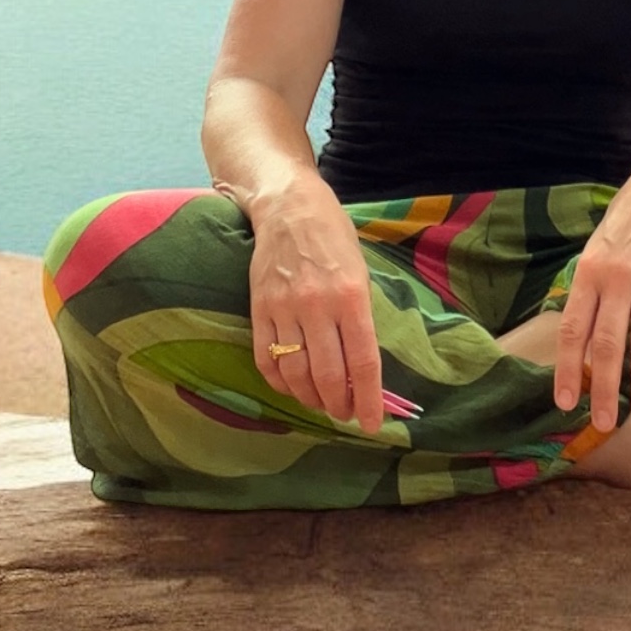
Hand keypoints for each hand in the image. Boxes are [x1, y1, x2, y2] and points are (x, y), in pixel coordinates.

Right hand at [246, 178, 383, 434]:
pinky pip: (266, 360)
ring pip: (296, 374)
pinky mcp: (259, 309)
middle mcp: (318, 306)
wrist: (289, 206)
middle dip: (339, 405)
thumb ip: (360, 315)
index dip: (368, 400)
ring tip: (321, 403)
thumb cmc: (333, 236)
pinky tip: (291, 387)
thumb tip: (362, 364)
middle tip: (344, 413)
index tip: (371, 424)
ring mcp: (284, 309)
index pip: (363, 362)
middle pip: (329, 376)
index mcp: (351, 296)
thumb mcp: (360, 270)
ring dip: (310, 398)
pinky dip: (280, 383)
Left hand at [552, 152, 630, 430]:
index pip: (574, 330)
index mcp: (589, 272)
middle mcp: (617, 279)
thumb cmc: (628, 222)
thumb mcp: (598, 249)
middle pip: (608, 344)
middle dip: (606, 389)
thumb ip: (590, 292)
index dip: (568, 369)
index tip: (565, 402)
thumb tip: (579, 342)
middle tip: (606, 423)